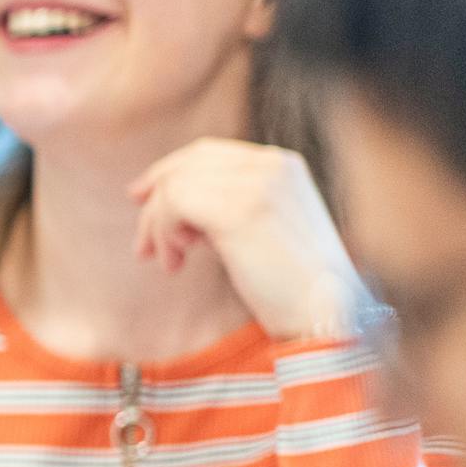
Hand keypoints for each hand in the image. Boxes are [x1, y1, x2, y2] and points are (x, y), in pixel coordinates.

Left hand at [130, 138, 365, 343]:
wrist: (325, 313)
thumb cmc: (291, 283)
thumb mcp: (261, 229)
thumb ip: (228, 206)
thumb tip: (169, 204)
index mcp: (283, 165)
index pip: (208, 153)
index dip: (167, 172)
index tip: (140, 199)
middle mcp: (272, 165)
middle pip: (187, 165)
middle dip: (155, 203)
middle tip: (142, 248)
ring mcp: (258, 183)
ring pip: (175, 186)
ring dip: (158, 228)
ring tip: (170, 263)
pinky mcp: (240, 210)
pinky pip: (174, 205)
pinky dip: (164, 234)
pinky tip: (177, 263)